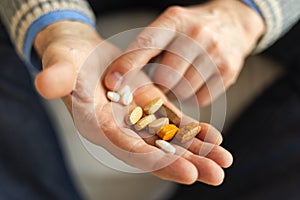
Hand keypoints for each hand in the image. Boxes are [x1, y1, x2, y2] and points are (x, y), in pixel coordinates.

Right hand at [34, 20, 232, 184]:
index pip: (128, 148)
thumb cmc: (68, 58)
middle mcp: (120, 128)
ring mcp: (137, 119)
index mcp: (99, 124)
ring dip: (196, 151)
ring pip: (169, 140)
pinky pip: (174, 122)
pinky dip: (193, 131)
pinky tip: (214, 139)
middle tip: (216, 175)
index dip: (155, 160)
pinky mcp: (150, 106)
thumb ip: (58, 76)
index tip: (186, 170)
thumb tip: (45, 84)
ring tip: (224, 161)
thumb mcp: (61, 64)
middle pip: (155, 151)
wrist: (83, 53)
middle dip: (185, 163)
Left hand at [104, 0, 264, 105]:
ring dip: (176, 91)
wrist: (234, 22)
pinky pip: (200, 99)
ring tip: (181, 77)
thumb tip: (124, 77)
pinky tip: (195, 81)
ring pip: (182, 91)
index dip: (127, 65)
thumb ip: (150, 46)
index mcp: (175, 20)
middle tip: (161, 80)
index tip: (113, 82)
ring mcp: (214, 53)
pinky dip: (192, 96)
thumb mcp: (171, 25)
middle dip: (157, 85)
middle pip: (164, 76)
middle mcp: (196, 35)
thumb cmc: (193, 28)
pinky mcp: (227, 71)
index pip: (146, 45)